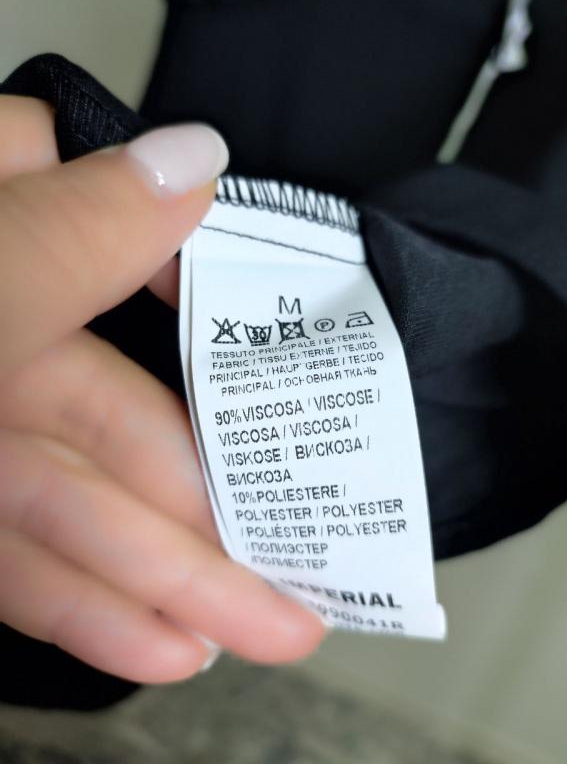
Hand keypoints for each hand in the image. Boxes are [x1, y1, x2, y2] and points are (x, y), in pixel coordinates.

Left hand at [0, 96, 323, 682]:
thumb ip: (70, 230)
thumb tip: (194, 158)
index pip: (96, 212)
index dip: (186, 259)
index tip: (262, 318)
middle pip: (113, 402)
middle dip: (209, 491)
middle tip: (302, 542)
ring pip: (72, 497)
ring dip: (164, 571)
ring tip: (259, 624)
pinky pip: (11, 553)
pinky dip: (83, 602)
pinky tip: (158, 643)